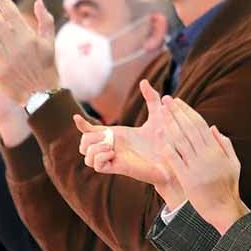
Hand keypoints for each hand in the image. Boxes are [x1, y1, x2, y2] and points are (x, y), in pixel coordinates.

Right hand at [76, 80, 175, 198]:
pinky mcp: (117, 168)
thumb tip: (144, 82)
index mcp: (117, 136)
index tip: (76, 117)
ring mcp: (113, 159)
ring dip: (93, 148)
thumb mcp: (158, 115)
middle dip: (87, 138)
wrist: (174, 158)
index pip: (91, 133)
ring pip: (87, 156)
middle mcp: (112, 148)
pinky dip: (99, 157)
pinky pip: (97, 165)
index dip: (81, 125)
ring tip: (110, 145)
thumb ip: (151, 98)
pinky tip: (112, 152)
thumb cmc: (167, 139)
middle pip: (83, 145)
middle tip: (107, 137)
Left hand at [156, 96, 247, 233]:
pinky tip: (159, 134)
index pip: (200, 125)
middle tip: (166, 99)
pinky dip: (167, 145)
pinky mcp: (187, 178)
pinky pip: (175, 158)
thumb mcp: (233, 163)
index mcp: (216, 150)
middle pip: (189, 128)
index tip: (178, 101)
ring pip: (181, 140)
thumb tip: (212, 127)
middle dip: (177, 112)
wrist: (223, 209)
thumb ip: (224, 144)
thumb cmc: (228, 186)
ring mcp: (196, 166)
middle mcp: (206, 155)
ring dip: (170, 124)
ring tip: (161, 112)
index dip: (188, 111)